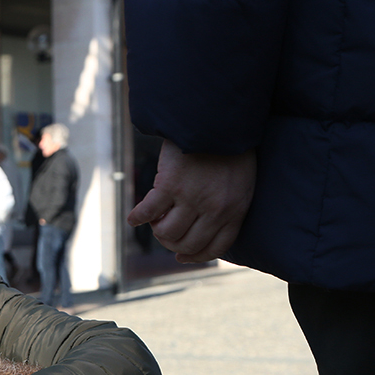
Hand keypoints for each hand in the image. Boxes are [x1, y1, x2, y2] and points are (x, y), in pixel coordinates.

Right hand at [126, 139, 255, 262]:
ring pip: (166, 233)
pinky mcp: (170, 185)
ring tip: (154, 220)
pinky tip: (133, 218)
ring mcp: (192, 198)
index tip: (182, 256)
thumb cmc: (230, 149)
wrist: (218, 117)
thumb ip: (228, 205)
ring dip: (157, 230)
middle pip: (187, 244)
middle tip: (164, 233)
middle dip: (172, 244)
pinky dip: (137, 218)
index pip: (214, 247)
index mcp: (235, 210)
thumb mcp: (241, 182)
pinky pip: (148, 212)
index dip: (195, 256)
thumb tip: (203, 229)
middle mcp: (214, 209)